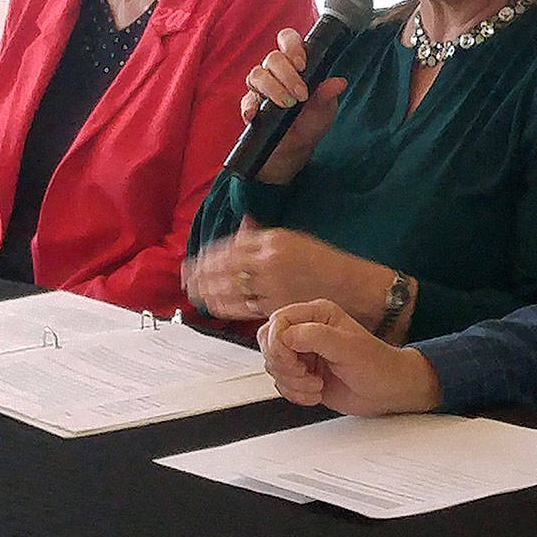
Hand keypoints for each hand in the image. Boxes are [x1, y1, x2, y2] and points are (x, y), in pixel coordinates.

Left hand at [184, 219, 392, 323]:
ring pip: (228, 289)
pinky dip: (224, 307)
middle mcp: (268, 261)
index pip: (228, 246)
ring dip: (207, 292)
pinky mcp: (274, 306)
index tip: (195, 261)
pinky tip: (214, 306)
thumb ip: (262, 237)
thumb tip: (241, 229)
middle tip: (187, 278)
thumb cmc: (324, 264)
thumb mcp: (294, 239)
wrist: (349, 286)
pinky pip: (241, 307)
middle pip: (222, 267)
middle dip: (200, 274)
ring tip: (195, 294)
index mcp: (272, 239)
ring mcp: (270, 285)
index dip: (207, 255)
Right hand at [241, 27, 346, 184]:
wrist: (296, 147)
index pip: (288, 40)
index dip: (292, 46)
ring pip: (257, 75)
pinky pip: (246, 100)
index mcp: (296, 64)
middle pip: (273, 58)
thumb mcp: (325, 109)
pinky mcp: (251, 104)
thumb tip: (339, 83)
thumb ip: (327, 95)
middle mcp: (276, 71)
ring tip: (287, 104)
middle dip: (287, 75)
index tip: (302, 64)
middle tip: (301, 95)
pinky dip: (250, 106)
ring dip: (273, 88)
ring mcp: (261, 87)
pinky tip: (256, 114)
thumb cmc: (311, 121)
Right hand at [258, 299, 441, 415]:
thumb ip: (314, 336)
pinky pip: (282, 384)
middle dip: (283, 365)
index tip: (294, 361)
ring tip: (316, 384)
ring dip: (292, 382)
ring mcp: (304, 354)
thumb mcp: (347, 346)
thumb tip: (286, 336)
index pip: (278, 322)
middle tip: (305, 373)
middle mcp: (307, 332)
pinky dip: (295, 394)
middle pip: (269, 343)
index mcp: (317, 315)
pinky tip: (316, 393)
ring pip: (273, 366)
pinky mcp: (304, 375)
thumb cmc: (377, 365)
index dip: (278, 344)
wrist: (388, 391)